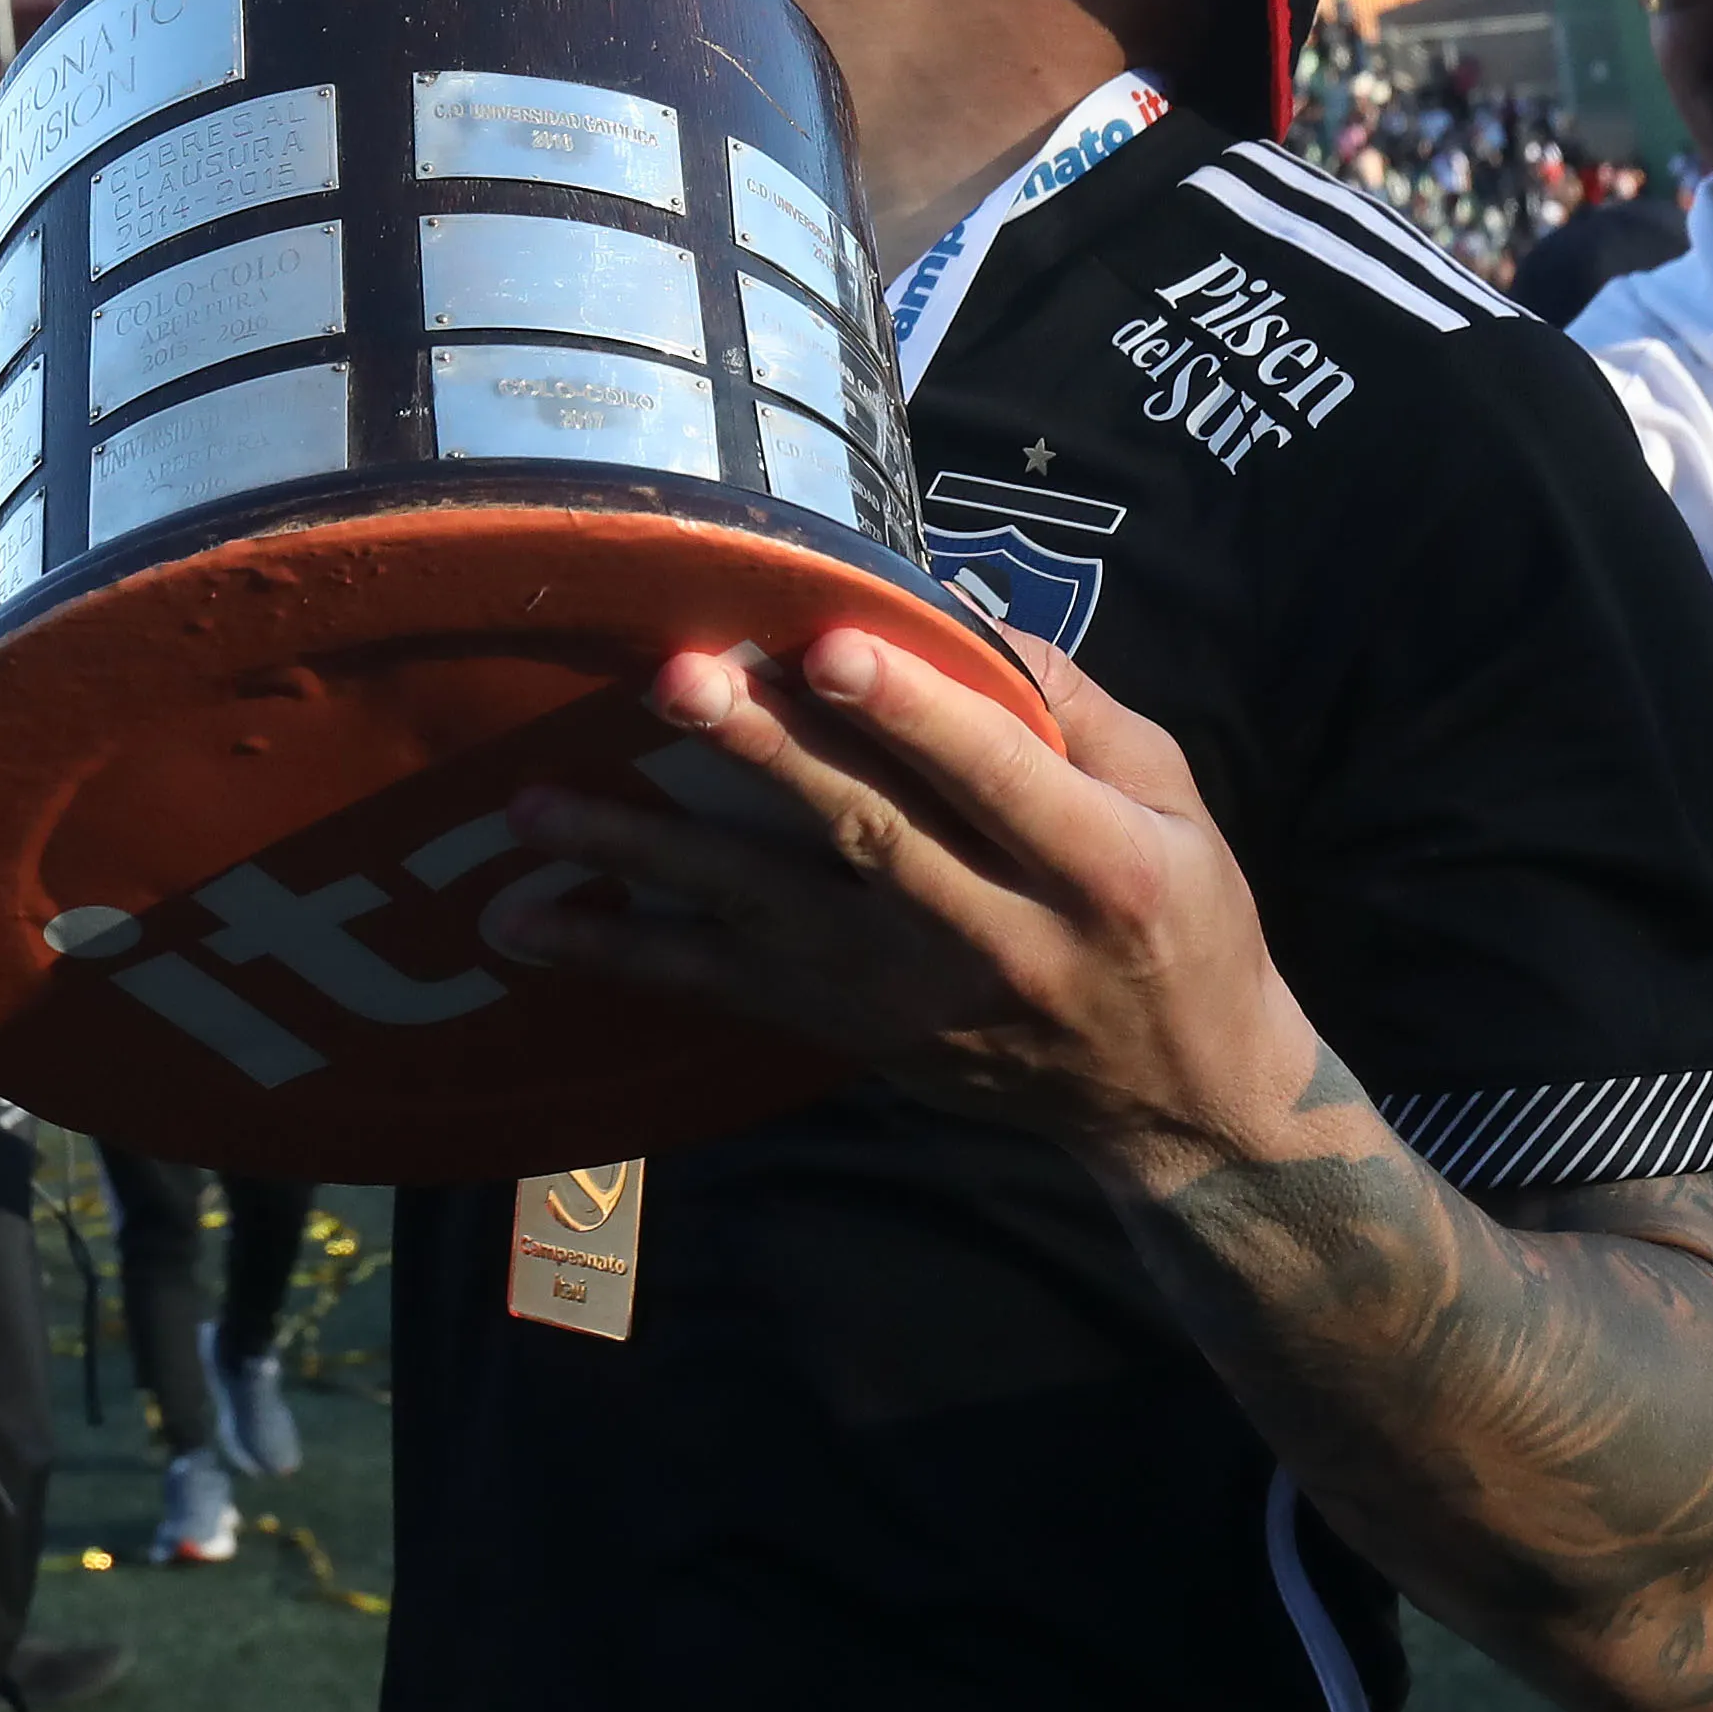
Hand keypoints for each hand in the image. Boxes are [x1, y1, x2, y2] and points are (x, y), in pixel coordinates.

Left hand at [494, 627, 1303, 1152]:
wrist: (1177, 1104)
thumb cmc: (1183, 918)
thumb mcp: (1173, 799)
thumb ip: (1072, 706)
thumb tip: (953, 607)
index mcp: (1097, 863)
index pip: (995, 775)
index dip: (911, 711)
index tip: (827, 643)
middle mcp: (998, 935)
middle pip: (865, 834)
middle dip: (761, 756)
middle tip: (672, 681)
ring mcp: (913, 996)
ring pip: (766, 917)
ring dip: (645, 862)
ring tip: (536, 812)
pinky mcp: (855, 1033)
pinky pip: (727, 991)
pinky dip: (624, 957)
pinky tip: (529, 923)